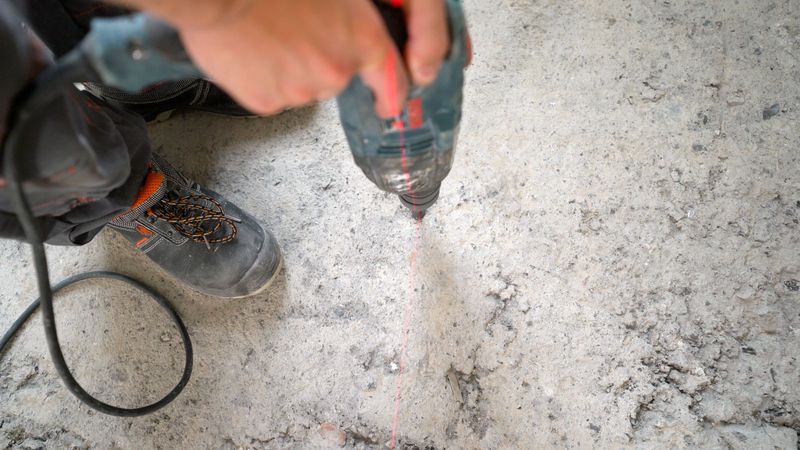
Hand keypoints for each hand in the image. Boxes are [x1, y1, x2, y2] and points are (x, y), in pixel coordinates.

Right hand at [132, 0, 451, 116]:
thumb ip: (350, 21)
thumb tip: (352, 36)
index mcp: (361, 39)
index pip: (392, 81)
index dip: (391, 95)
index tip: (388, 105)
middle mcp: (337, 70)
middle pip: (336, 78)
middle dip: (318, 61)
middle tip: (292, 33)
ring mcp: (302, 91)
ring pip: (302, 86)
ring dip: (289, 69)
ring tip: (266, 37)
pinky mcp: (269, 102)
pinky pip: (272, 95)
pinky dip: (263, 80)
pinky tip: (252, 53)